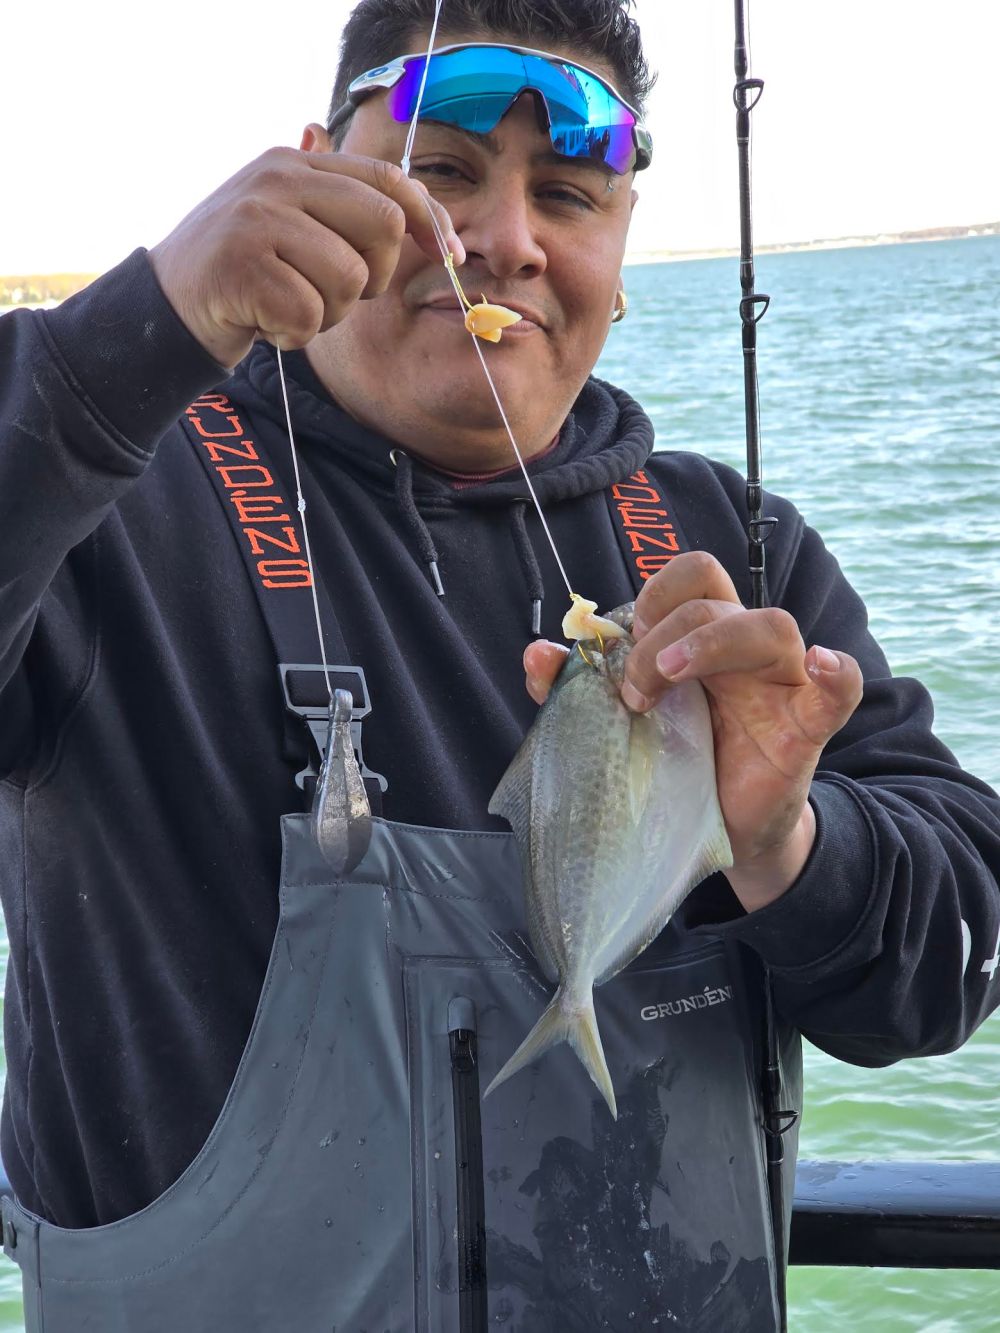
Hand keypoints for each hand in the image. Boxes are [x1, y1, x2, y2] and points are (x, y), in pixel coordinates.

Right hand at [148, 148, 464, 368]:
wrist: (165, 308)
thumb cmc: (244, 275)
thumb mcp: (291, 225)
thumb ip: (345, 210)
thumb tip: (424, 212)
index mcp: (295, 165)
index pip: (387, 180)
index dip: (430, 220)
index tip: (451, 257)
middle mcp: (277, 181)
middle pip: (382, 226)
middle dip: (374, 276)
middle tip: (337, 294)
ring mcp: (256, 220)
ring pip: (349, 279)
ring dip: (329, 314)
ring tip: (290, 308)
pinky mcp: (241, 267)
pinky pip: (309, 315)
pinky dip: (295, 336)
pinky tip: (267, 325)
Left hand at [524, 552, 863, 911]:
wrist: (716, 826)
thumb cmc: (673, 761)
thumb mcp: (620, 722)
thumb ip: (577, 687)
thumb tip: (536, 654)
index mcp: (700, 635)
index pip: (688, 576)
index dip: (651, 598)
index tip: (620, 651)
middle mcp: (743, 647)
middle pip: (716, 596)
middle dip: (662, 632)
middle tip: (636, 690)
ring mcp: (780, 683)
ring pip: (772, 625)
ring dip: (714, 641)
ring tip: (671, 678)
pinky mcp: (807, 727)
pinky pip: (840, 689)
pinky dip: (836, 672)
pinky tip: (823, 665)